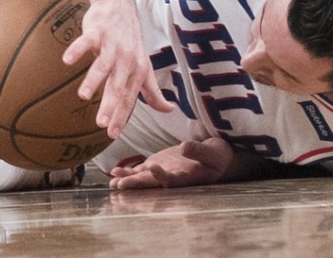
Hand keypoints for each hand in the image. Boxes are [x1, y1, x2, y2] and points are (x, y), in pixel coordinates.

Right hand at [62, 0, 172, 139]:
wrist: (119, 5)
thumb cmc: (130, 39)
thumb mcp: (145, 66)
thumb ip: (153, 91)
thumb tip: (169, 110)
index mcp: (136, 71)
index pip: (129, 98)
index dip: (122, 117)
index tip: (112, 134)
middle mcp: (126, 59)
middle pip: (117, 85)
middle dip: (110, 105)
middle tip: (101, 123)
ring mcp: (111, 44)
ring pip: (102, 65)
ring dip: (93, 80)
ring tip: (83, 96)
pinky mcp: (97, 31)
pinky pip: (86, 41)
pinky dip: (77, 50)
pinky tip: (67, 60)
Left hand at [109, 138, 233, 189]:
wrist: (215, 157)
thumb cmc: (218, 156)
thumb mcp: (214, 153)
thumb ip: (200, 151)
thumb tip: (184, 147)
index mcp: (188, 178)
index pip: (173, 180)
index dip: (162, 176)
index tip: (152, 167)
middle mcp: (172, 178)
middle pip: (152, 183)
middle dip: (136, 184)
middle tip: (121, 185)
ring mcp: (163, 172)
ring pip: (143, 179)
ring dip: (128, 180)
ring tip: (113, 182)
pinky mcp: (157, 165)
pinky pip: (140, 171)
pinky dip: (128, 172)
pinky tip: (114, 172)